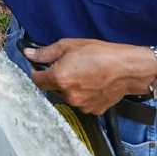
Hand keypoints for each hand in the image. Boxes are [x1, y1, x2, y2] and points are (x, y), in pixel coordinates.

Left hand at [25, 38, 156, 114]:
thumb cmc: (99, 53)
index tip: (42, 66)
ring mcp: (80, 105)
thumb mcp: (69, 45)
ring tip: (85, 74)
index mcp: (58, 78)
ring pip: (67, 96)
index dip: (37, 72)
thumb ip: (46, 53)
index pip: (36, 80)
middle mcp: (67, 95)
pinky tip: (93, 83)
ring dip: (70, 87)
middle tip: (70, 65)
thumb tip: (28, 54)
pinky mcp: (93, 110)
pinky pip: (82, 103)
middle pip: (52, 88)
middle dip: (56, 78)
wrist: (127, 68)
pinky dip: (84, 95)